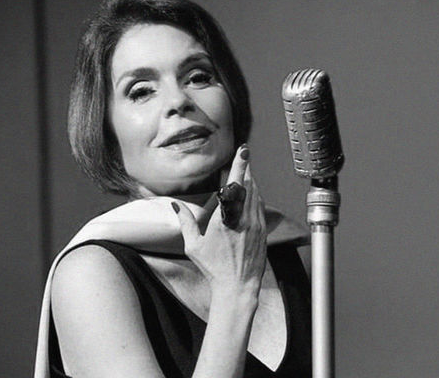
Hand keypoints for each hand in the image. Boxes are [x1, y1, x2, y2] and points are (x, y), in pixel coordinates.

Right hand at [172, 144, 266, 297]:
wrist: (237, 287)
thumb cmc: (213, 268)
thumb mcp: (193, 245)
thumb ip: (185, 222)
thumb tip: (175, 205)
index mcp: (225, 219)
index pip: (235, 185)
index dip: (240, 165)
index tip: (244, 151)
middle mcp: (244, 219)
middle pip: (249, 186)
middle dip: (246, 170)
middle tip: (244, 157)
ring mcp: (256, 225)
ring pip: (257, 195)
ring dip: (252, 182)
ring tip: (246, 173)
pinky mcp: (263, 232)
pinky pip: (261, 208)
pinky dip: (256, 197)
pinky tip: (252, 195)